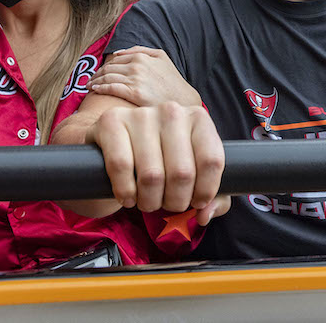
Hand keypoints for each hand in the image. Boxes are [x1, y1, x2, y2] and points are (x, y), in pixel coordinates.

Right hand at [87, 102, 228, 222]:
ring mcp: (141, 114)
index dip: (205, 191)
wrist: (118, 146)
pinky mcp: (111, 121)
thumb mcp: (195, 177)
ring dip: (149, 201)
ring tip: (147, 201)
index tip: (196, 202)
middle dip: (175, 201)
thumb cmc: (163, 163)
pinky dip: (125, 191)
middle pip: (182, 172)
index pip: (212, 161)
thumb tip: (205, 214)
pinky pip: (120, 166)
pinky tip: (128, 196)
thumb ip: (214, 199)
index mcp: (198, 119)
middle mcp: (172, 111)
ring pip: (152, 175)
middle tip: (167, 204)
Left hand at [90, 47, 201, 107]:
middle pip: (108, 68)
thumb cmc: (172, 80)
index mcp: (142, 56)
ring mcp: (135, 79)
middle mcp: (137, 66)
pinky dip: (100, 88)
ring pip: (107, 77)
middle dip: (96, 74)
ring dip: (95, 81)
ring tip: (89, 86)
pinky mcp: (134, 93)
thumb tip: (119, 52)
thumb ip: (141, 50)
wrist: (182, 99)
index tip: (97, 73)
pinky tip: (95, 90)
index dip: (103, 67)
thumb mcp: (161, 57)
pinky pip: (111, 88)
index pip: (114, 60)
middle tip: (89, 80)